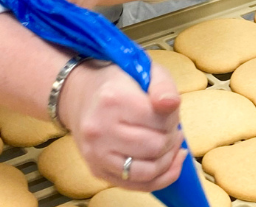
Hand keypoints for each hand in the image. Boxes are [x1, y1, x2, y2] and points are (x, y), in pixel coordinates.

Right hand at [59, 61, 186, 191]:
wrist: (81, 96)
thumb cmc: (119, 81)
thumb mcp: (146, 70)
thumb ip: (163, 86)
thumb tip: (172, 105)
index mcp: (113, 99)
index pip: (159, 119)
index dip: (174, 117)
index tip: (171, 111)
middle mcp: (100, 129)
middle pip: (155, 146)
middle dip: (172, 138)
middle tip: (172, 127)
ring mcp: (96, 154)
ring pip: (147, 171)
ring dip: (168, 160)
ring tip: (171, 144)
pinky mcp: (97, 171)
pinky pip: (136, 185)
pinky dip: (159, 178)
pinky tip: (169, 163)